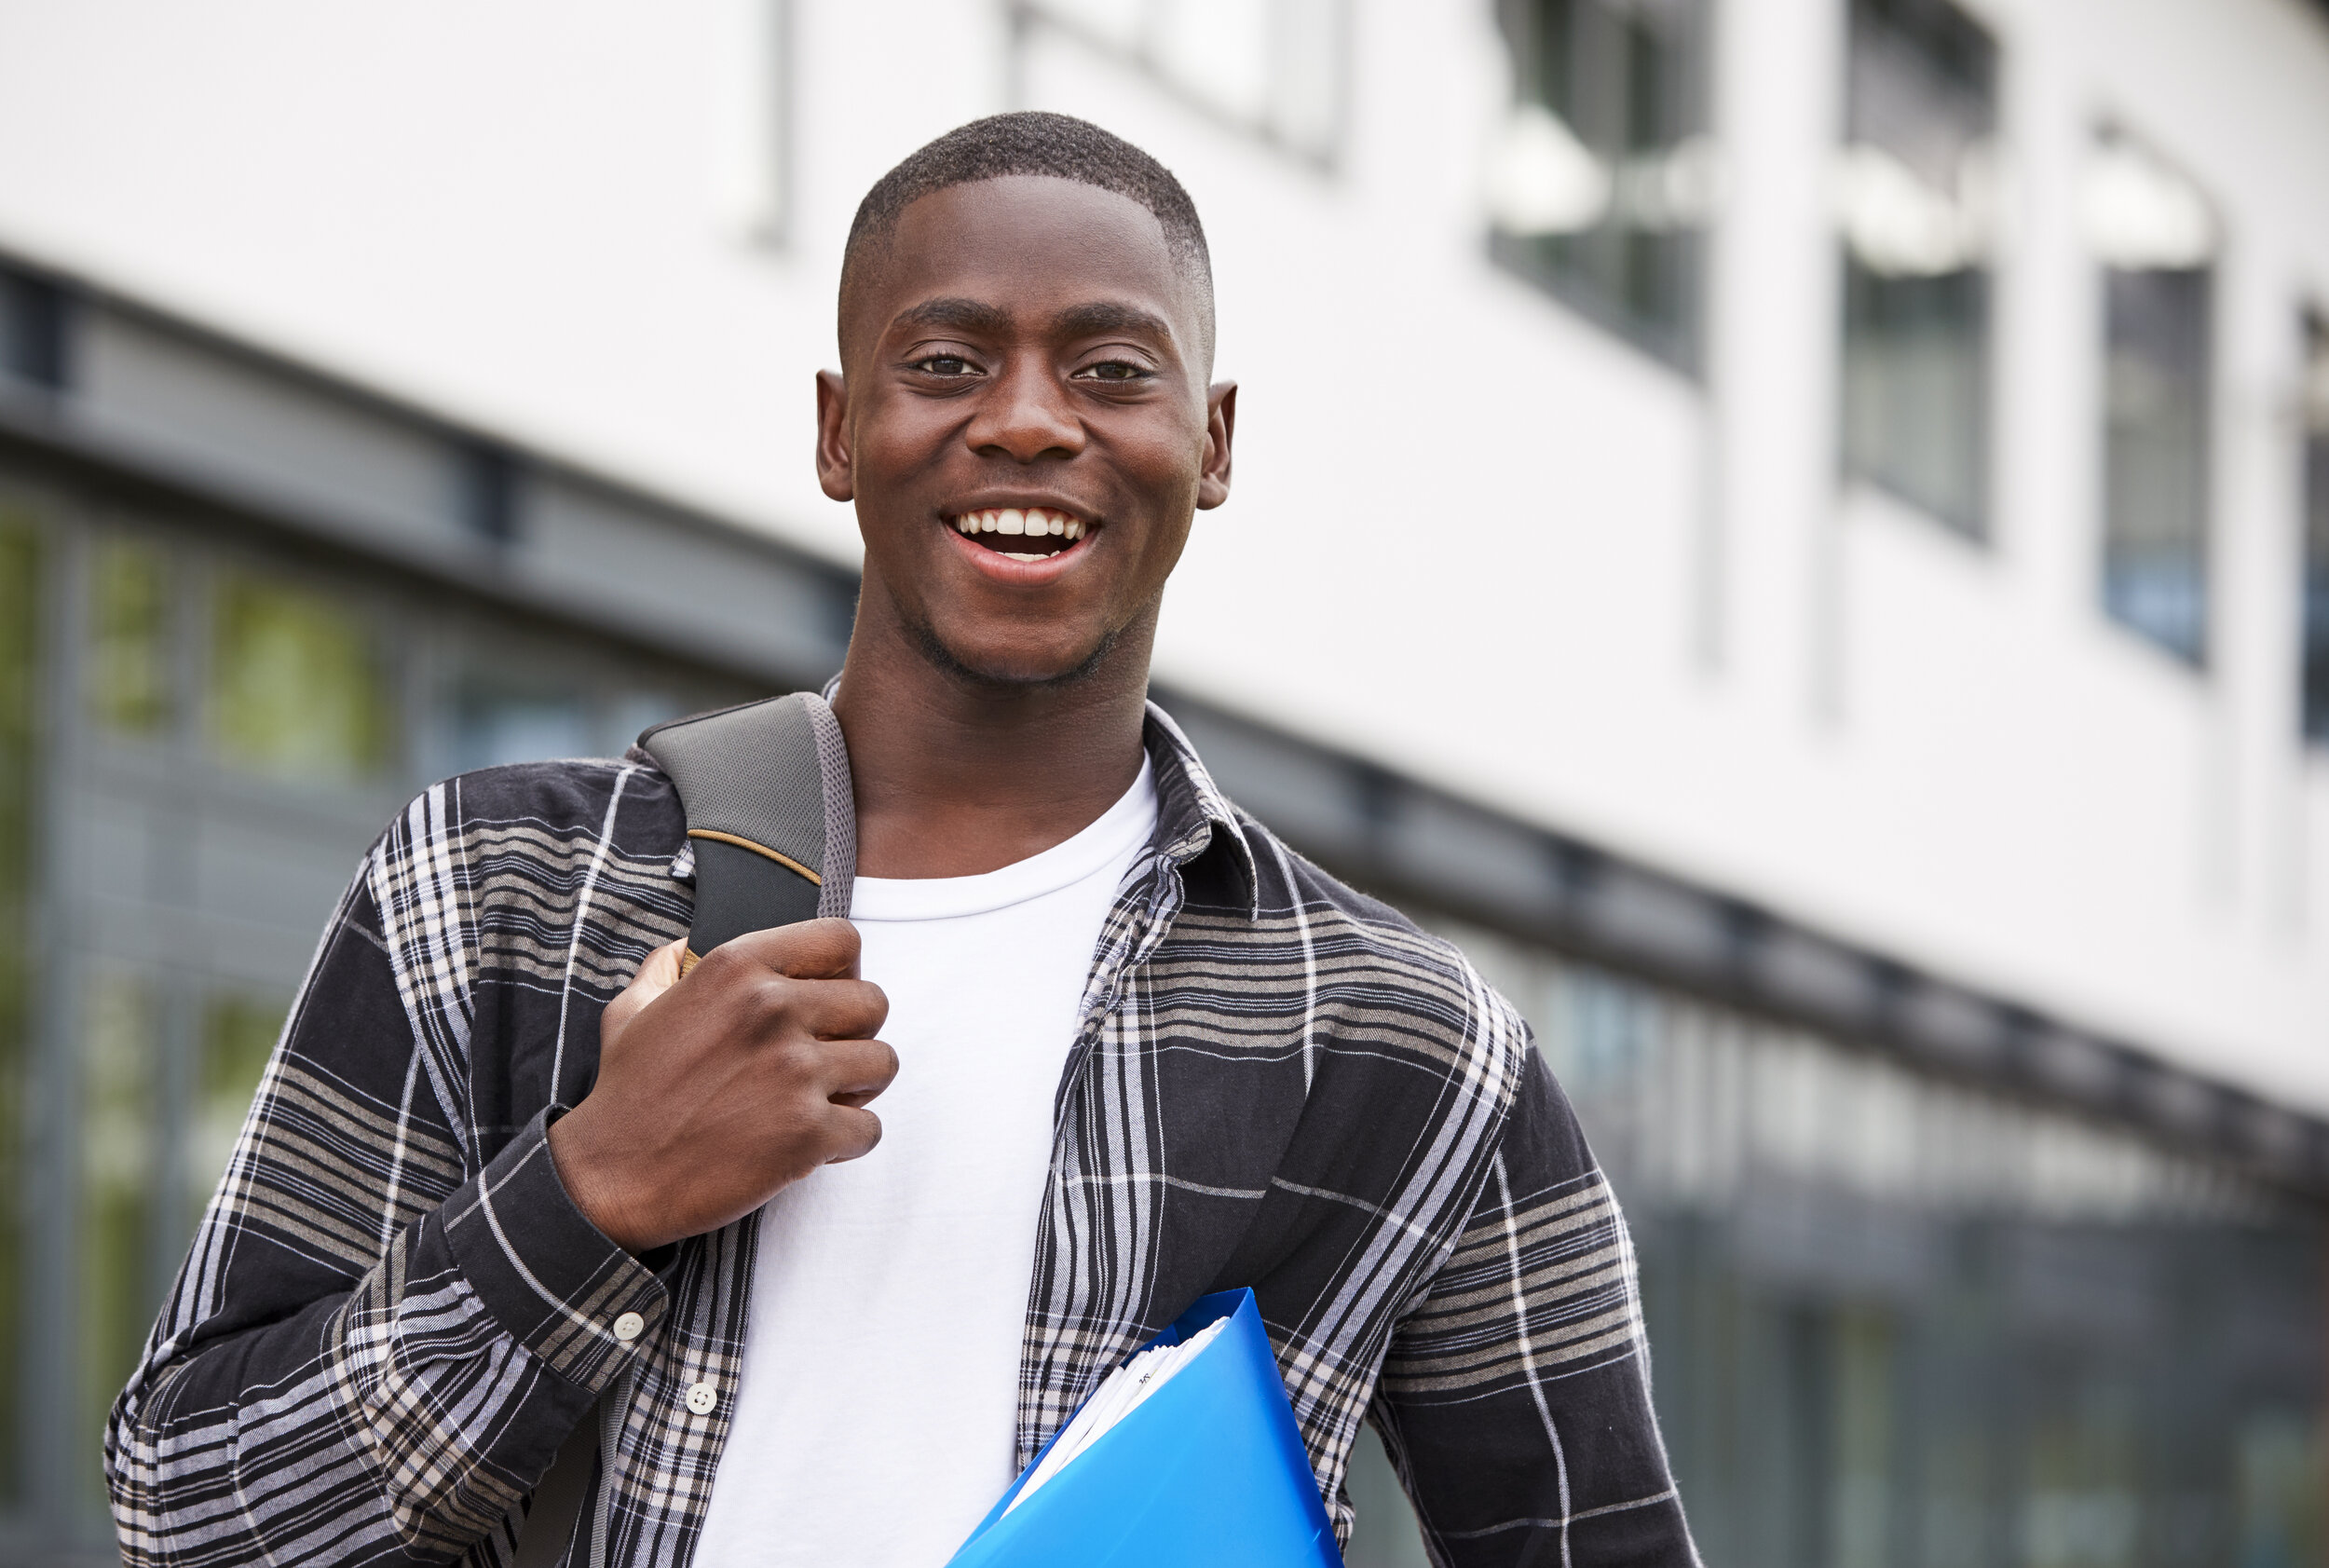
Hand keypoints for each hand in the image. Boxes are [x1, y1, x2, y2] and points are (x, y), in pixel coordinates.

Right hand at [547, 919, 895, 1252]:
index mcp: (737, 968)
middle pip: (872, 1002)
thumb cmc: (626, 1094)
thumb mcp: (633, 1009)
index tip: (830, 999)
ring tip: (820, 1101)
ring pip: (882, 1062)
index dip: (844, 971)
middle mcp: (773, 1009)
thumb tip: (684, 947)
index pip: (840, 941)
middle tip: (825, 1061)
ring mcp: (796, 1071)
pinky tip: (812, 1144)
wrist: (612, 1176)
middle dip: (855, 1033)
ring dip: (858, 1086)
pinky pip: (870, 1127)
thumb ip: (667, 968)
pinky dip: (848, 1140)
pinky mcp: (809, 1132)